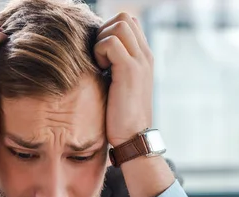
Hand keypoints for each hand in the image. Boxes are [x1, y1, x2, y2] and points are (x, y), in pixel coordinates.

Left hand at [94, 13, 152, 147]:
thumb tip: (94, 56)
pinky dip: (100, 52)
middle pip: (124, 17)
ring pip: (119, 23)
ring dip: (102, 40)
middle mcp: (145, 55)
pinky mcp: (130, 70)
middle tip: (98, 57)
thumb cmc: (120, 118)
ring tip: (100, 64)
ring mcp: (140, 61)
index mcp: (143, 57)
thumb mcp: (119, 86)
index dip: (109, 31)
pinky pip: (111, 42)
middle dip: (104, 31)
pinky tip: (100, 71)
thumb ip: (113, 67)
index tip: (100, 55)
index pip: (129, 22)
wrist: (133, 138)